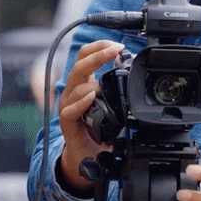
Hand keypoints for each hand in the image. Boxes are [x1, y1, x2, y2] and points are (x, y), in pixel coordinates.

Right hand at [56, 40, 123, 189]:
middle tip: (115, 49)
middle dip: (98, 53)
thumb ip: (118, 90)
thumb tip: (134, 75)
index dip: (100, 46)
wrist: (86, 154)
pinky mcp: (67, 122)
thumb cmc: (98, 128)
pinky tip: (91, 96)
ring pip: (74, 83)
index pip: (85, 55)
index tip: (118, 46)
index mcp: (82, 82)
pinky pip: (70, 109)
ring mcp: (68, 105)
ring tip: (107, 76)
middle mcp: (73, 90)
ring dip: (92, 77)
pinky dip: (81, 101)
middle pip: (80, 63)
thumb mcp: (112, 105)